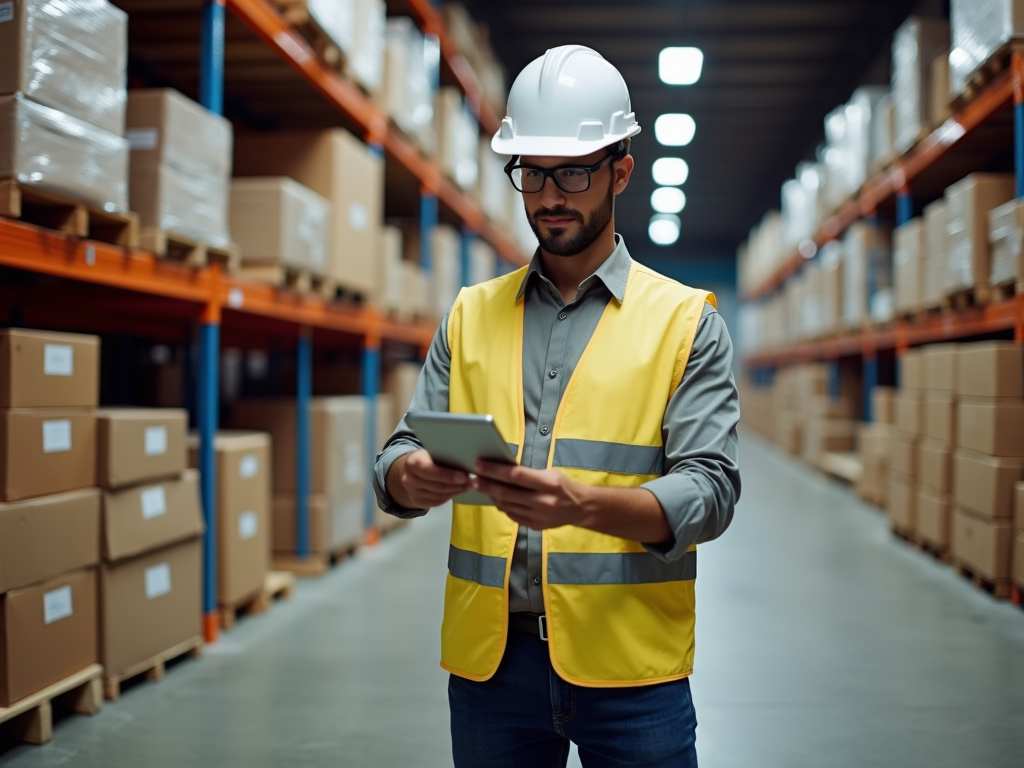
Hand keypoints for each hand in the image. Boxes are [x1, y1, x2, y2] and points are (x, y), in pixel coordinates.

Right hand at [387, 450, 471, 509]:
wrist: (410, 471)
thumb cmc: (426, 458)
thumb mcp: (430, 452)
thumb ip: (443, 456)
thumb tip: (465, 461)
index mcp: (412, 463)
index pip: (429, 471)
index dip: (447, 475)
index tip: (464, 476)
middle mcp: (409, 479)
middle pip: (436, 486)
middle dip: (456, 485)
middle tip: (471, 482)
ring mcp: (412, 492)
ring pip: (438, 495)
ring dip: (455, 491)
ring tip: (468, 486)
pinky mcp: (417, 502)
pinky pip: (437, 501)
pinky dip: (450, 496)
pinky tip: (459, 491)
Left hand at [471, 460, 588, 529]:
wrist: (580, 508)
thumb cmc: (563, 486)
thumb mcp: (549, 474)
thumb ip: (528, 474)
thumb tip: (502, 470)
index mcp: (548, 484)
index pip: (515, 475)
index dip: (495, 470)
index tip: (479, 465)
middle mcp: (543, 502)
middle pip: (507, 493)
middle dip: (487, 485)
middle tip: (474, 478)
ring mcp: (538, 516)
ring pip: (507, 505)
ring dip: (492, 496)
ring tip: (483, 487)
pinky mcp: (535, 526)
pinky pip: (512, 515)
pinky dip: (503, 506)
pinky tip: (497, 498)